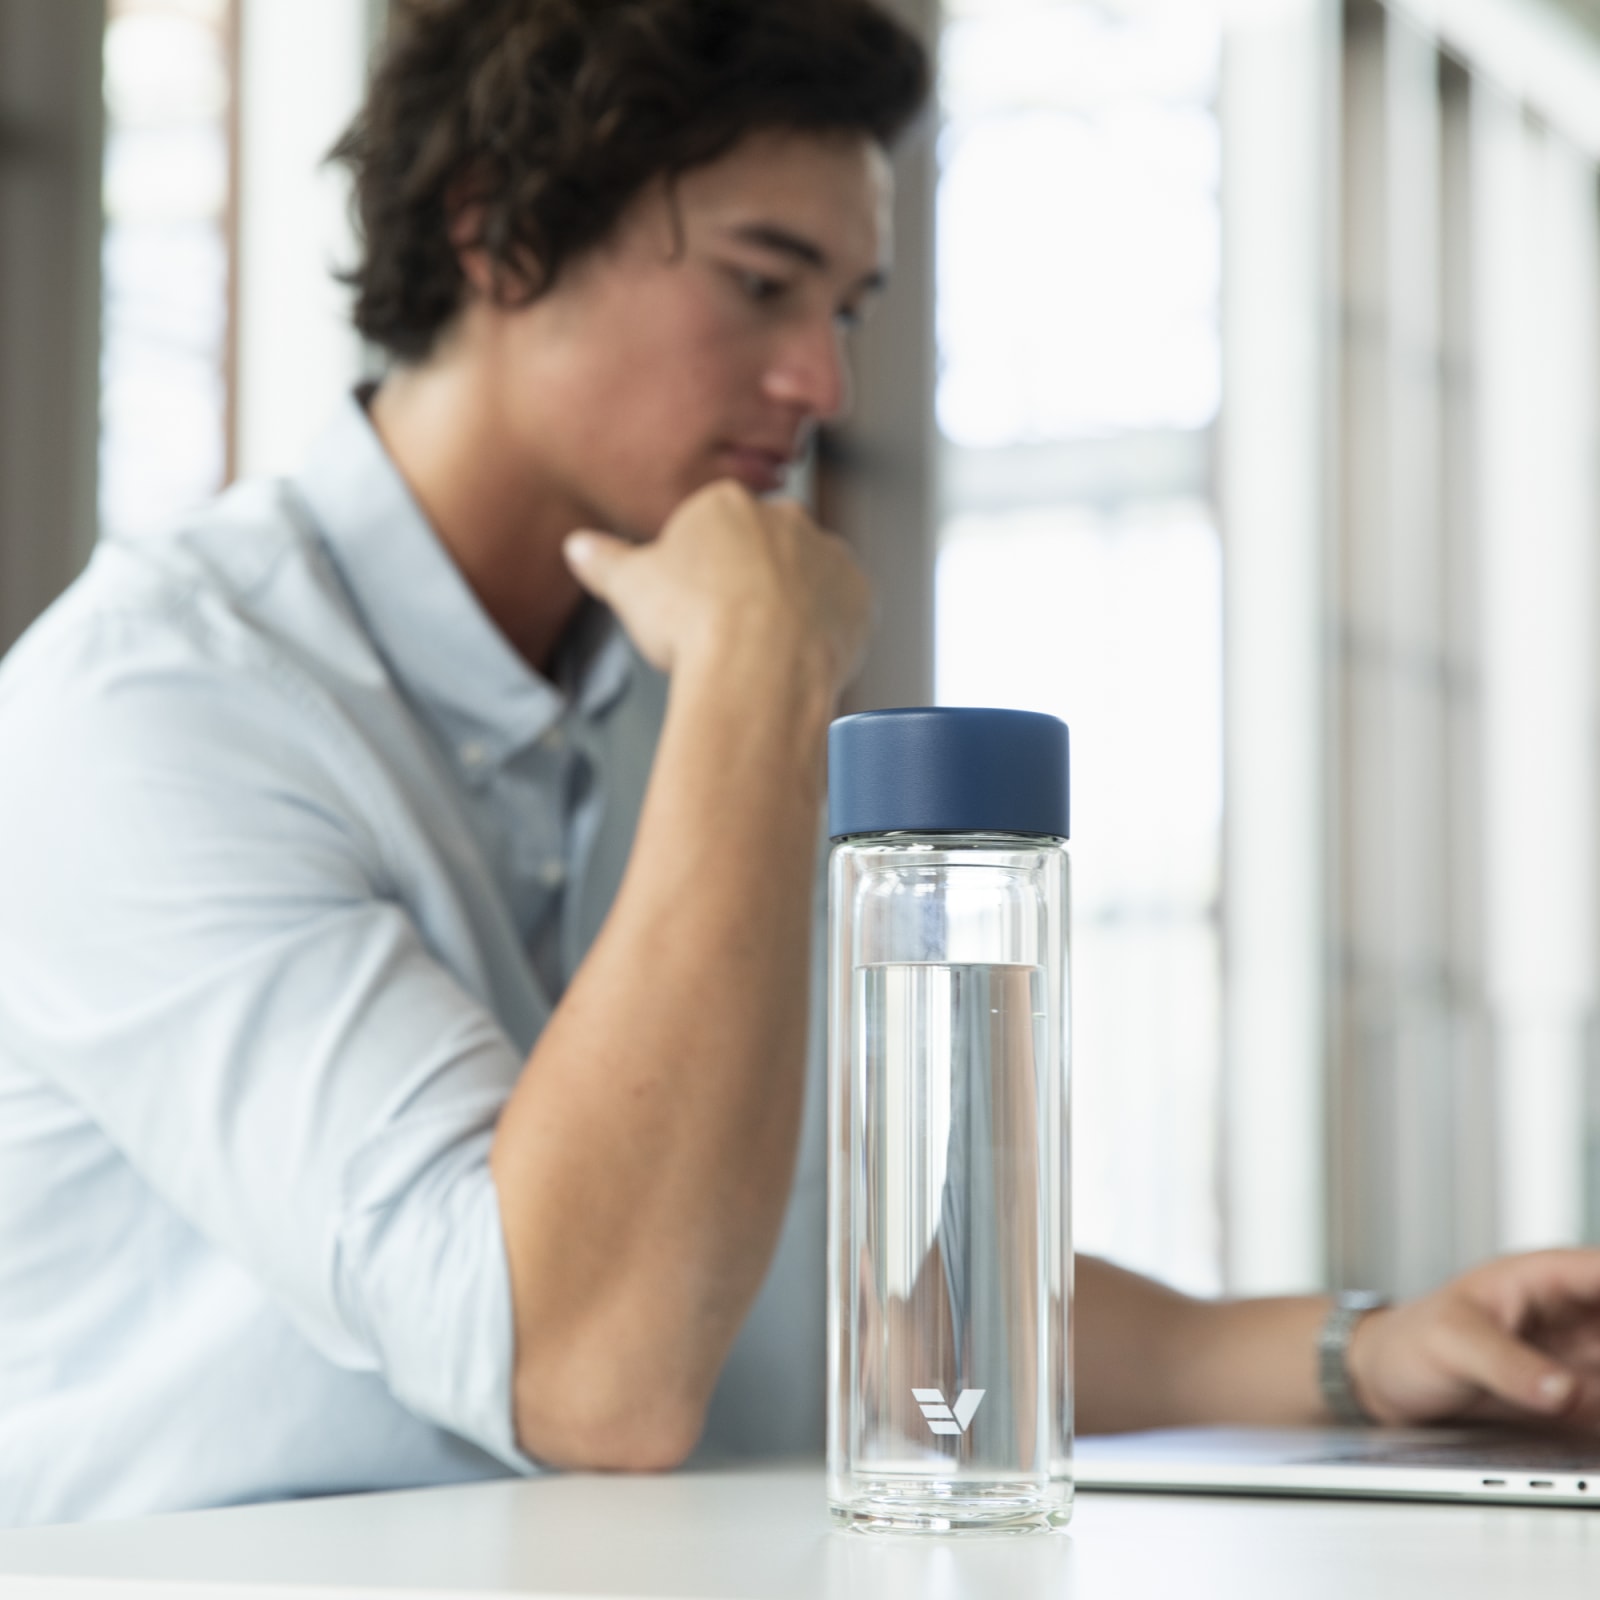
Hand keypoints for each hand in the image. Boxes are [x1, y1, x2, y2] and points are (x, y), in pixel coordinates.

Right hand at [561, 479, 871, 695]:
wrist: (757, 667)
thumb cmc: (693, 622)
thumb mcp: (629, 586)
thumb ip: (605, 560)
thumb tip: (580, 547)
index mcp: (726, 505)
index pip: (709, 532)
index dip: (696, 575)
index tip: (689, 607)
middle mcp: (785, 518)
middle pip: (761, 551)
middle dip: (745, 586)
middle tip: (723, 630)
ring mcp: (827, 555)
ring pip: (806, 578)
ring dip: (789, 606)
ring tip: (761, 651)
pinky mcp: (860, 596)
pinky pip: (841, 610)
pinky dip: (824, 631)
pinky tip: (798, 658)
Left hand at [1346, 1249, 1599, 1428]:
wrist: (1386, 1381)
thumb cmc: (1409, 1342)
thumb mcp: (1450, 1344)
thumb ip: (1506, 1364)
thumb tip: (1563, 1390)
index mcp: (1544, 1277)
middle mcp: (1573, 1314)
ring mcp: (1583, 1357)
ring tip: (1591, 1403)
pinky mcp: (1583, 1399)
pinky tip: (1594, 1422)